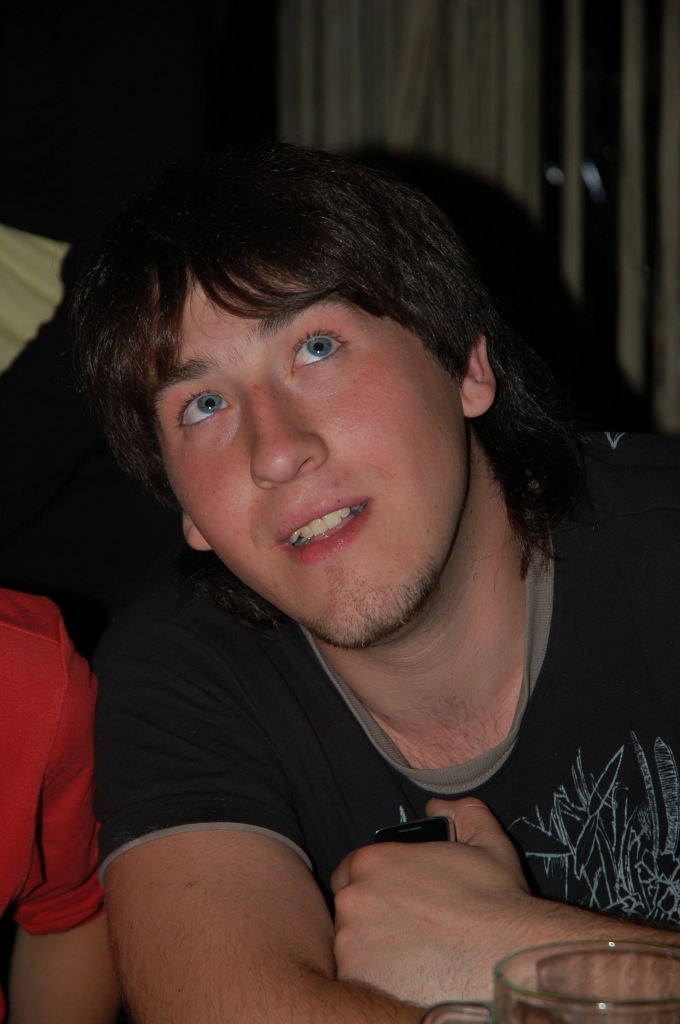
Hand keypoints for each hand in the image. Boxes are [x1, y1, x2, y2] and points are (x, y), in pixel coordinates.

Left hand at [331, 798, 534, 1004]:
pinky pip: (359, 975)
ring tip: (412, 953)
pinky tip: (409, 975)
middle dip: (373, 914)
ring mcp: (352, 941)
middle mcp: (354, 898)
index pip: (352, 869)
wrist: (510, 959)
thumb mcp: (486, 842)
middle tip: (409, 927)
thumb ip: (459, 812)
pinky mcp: (359, 978)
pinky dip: (377, 976)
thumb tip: (438, 806)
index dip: (373, 883)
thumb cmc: (498, 902)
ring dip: (374, 947)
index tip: (395, 898)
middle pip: (351, 906)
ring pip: (353, 943)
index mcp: (374, 861)